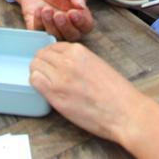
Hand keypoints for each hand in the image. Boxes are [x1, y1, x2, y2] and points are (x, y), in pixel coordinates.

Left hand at [7, 0, 93, 40]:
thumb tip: (82, 5)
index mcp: (80, 15)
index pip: (87, 25)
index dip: (81, 21)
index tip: (72, 13)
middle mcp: (70, 26)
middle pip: (73, 35)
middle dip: (65, 26)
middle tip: (58, 14)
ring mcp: (55, 30)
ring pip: (57, 37)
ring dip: (51, 25)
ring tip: (46, 10)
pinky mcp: (41, 32)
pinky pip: (40, 34)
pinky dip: (39, 23)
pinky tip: (38, 11)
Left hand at [30, 42, 148, 144]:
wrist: (124, 112)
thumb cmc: (117, 93)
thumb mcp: (98, 65)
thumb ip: (79, 61)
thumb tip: (65, 64)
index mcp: (79, 51)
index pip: (53, 47)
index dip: (51, 56)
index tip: (52, 64)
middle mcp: (67, 60)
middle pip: (41, 55)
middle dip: (41, 63)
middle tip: (46, 74)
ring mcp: (59, 77)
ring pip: (35, 66)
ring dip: (37, 72)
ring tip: (45, 82)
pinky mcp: (55, 95)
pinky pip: (35, 81)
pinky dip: (36, 83)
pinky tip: (44, 90)